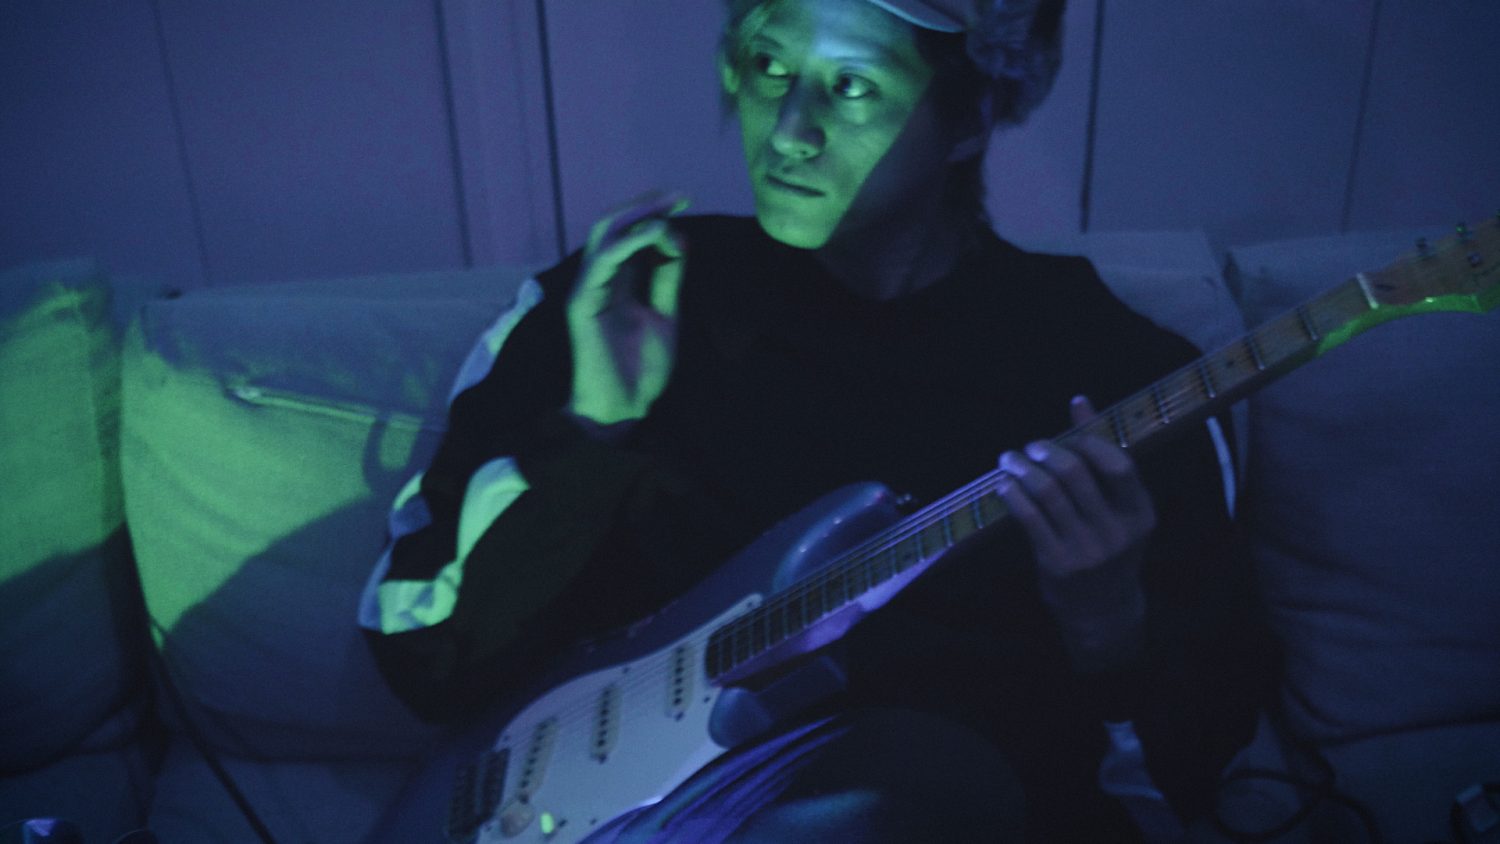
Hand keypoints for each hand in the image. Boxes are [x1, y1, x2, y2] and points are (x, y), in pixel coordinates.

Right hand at [566, 192, 688, 426]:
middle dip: (645, 205)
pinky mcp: (583, 304)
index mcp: (616, 282)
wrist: (624, 408)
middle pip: (613, 225)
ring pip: (605, 236)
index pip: (629, 234)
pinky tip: (654, 233)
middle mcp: (598, 279)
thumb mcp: (664, 313)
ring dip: (637, 215)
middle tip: (678, 195)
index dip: (654, 213)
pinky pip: (602, 263)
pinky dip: (628, 243)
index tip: (684, 200)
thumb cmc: (640, 368)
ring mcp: (588, 289)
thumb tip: (676, 237)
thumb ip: (666, 277)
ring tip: (668, 207)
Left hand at [996, 396, 1155, 667]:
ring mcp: (1087, 550)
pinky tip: (1004, 485)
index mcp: (1140, 514)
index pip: (1119, 466)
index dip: (1089, 440)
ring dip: (1023, 470)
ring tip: (1009, 459)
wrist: (1102, 610)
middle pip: (1077, 475)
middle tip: (1031, 446)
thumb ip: (1101, 458)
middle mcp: (1117, 533)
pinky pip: (1029, 519)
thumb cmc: (1109, 547)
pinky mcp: (1057, 564)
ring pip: (1048, 494)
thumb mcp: (1118, 509)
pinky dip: (1013, 495)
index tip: (1065, 433)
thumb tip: (1080, 402)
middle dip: (1048, 452)